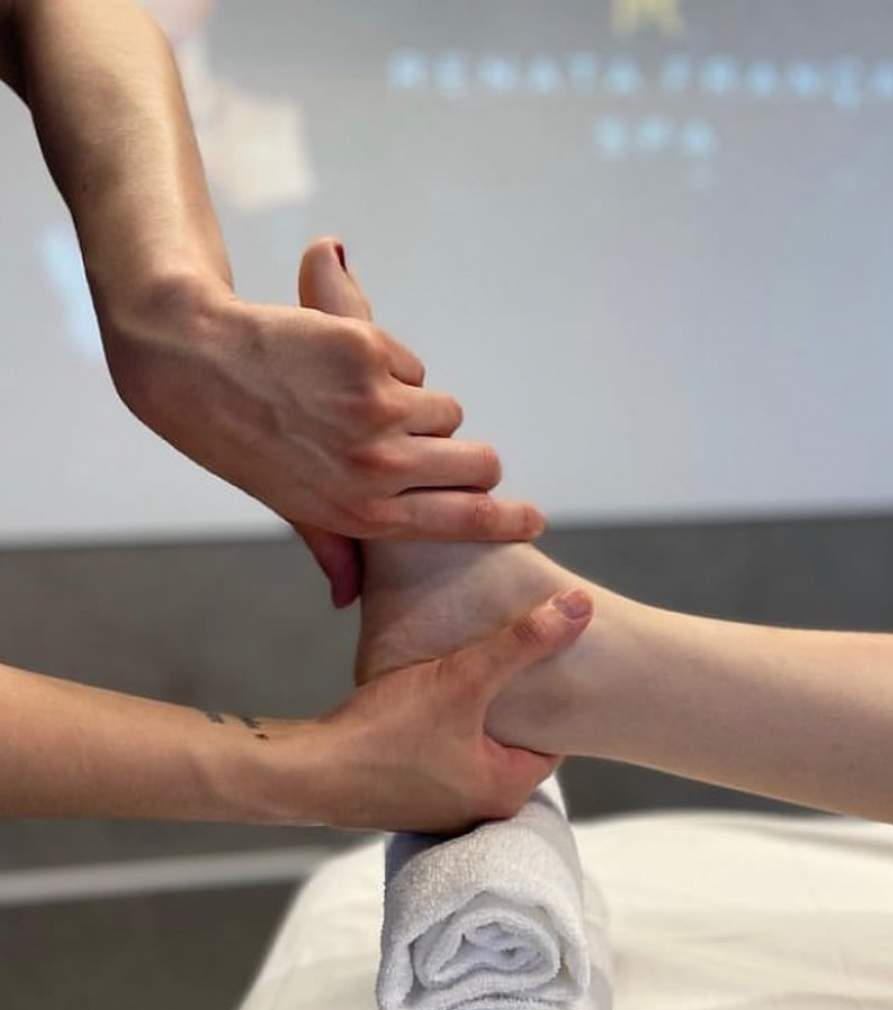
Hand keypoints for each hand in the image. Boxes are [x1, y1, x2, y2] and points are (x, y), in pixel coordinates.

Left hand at [102, 243, 544, 604]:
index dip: (508, 520)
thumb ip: (333, 549)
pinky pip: (412, 366)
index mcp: (362, 514)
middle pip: (479, 464)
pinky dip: (388, 366)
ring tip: (358, 404)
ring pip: (445, 410)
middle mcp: (376, 468)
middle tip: (446, 449)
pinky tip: (337, 370)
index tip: (532, 519)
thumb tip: (351, 601)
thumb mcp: (289, 505)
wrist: (189, 364)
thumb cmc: (241, 441)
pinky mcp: (369, 355)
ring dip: (417, 407)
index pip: (465, 522)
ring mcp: (376, 410)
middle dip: (473, 458)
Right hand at [275, 588, 592, 831]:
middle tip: (508, 660)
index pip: (552, 739)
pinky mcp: (411, 800)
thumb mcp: (463, 678)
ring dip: (473, 716)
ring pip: (477, 748)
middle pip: (514, 743)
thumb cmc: (387, 732)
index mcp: (508, 790)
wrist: (308, 773)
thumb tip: (580, 607)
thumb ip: (523, 642)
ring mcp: (444, 809)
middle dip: (510, 705)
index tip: (542, 663)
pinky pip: (445, 757)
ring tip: (468, 673)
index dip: (547, 696)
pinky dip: (443, 730)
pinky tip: (428, 699)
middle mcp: (482, 810)